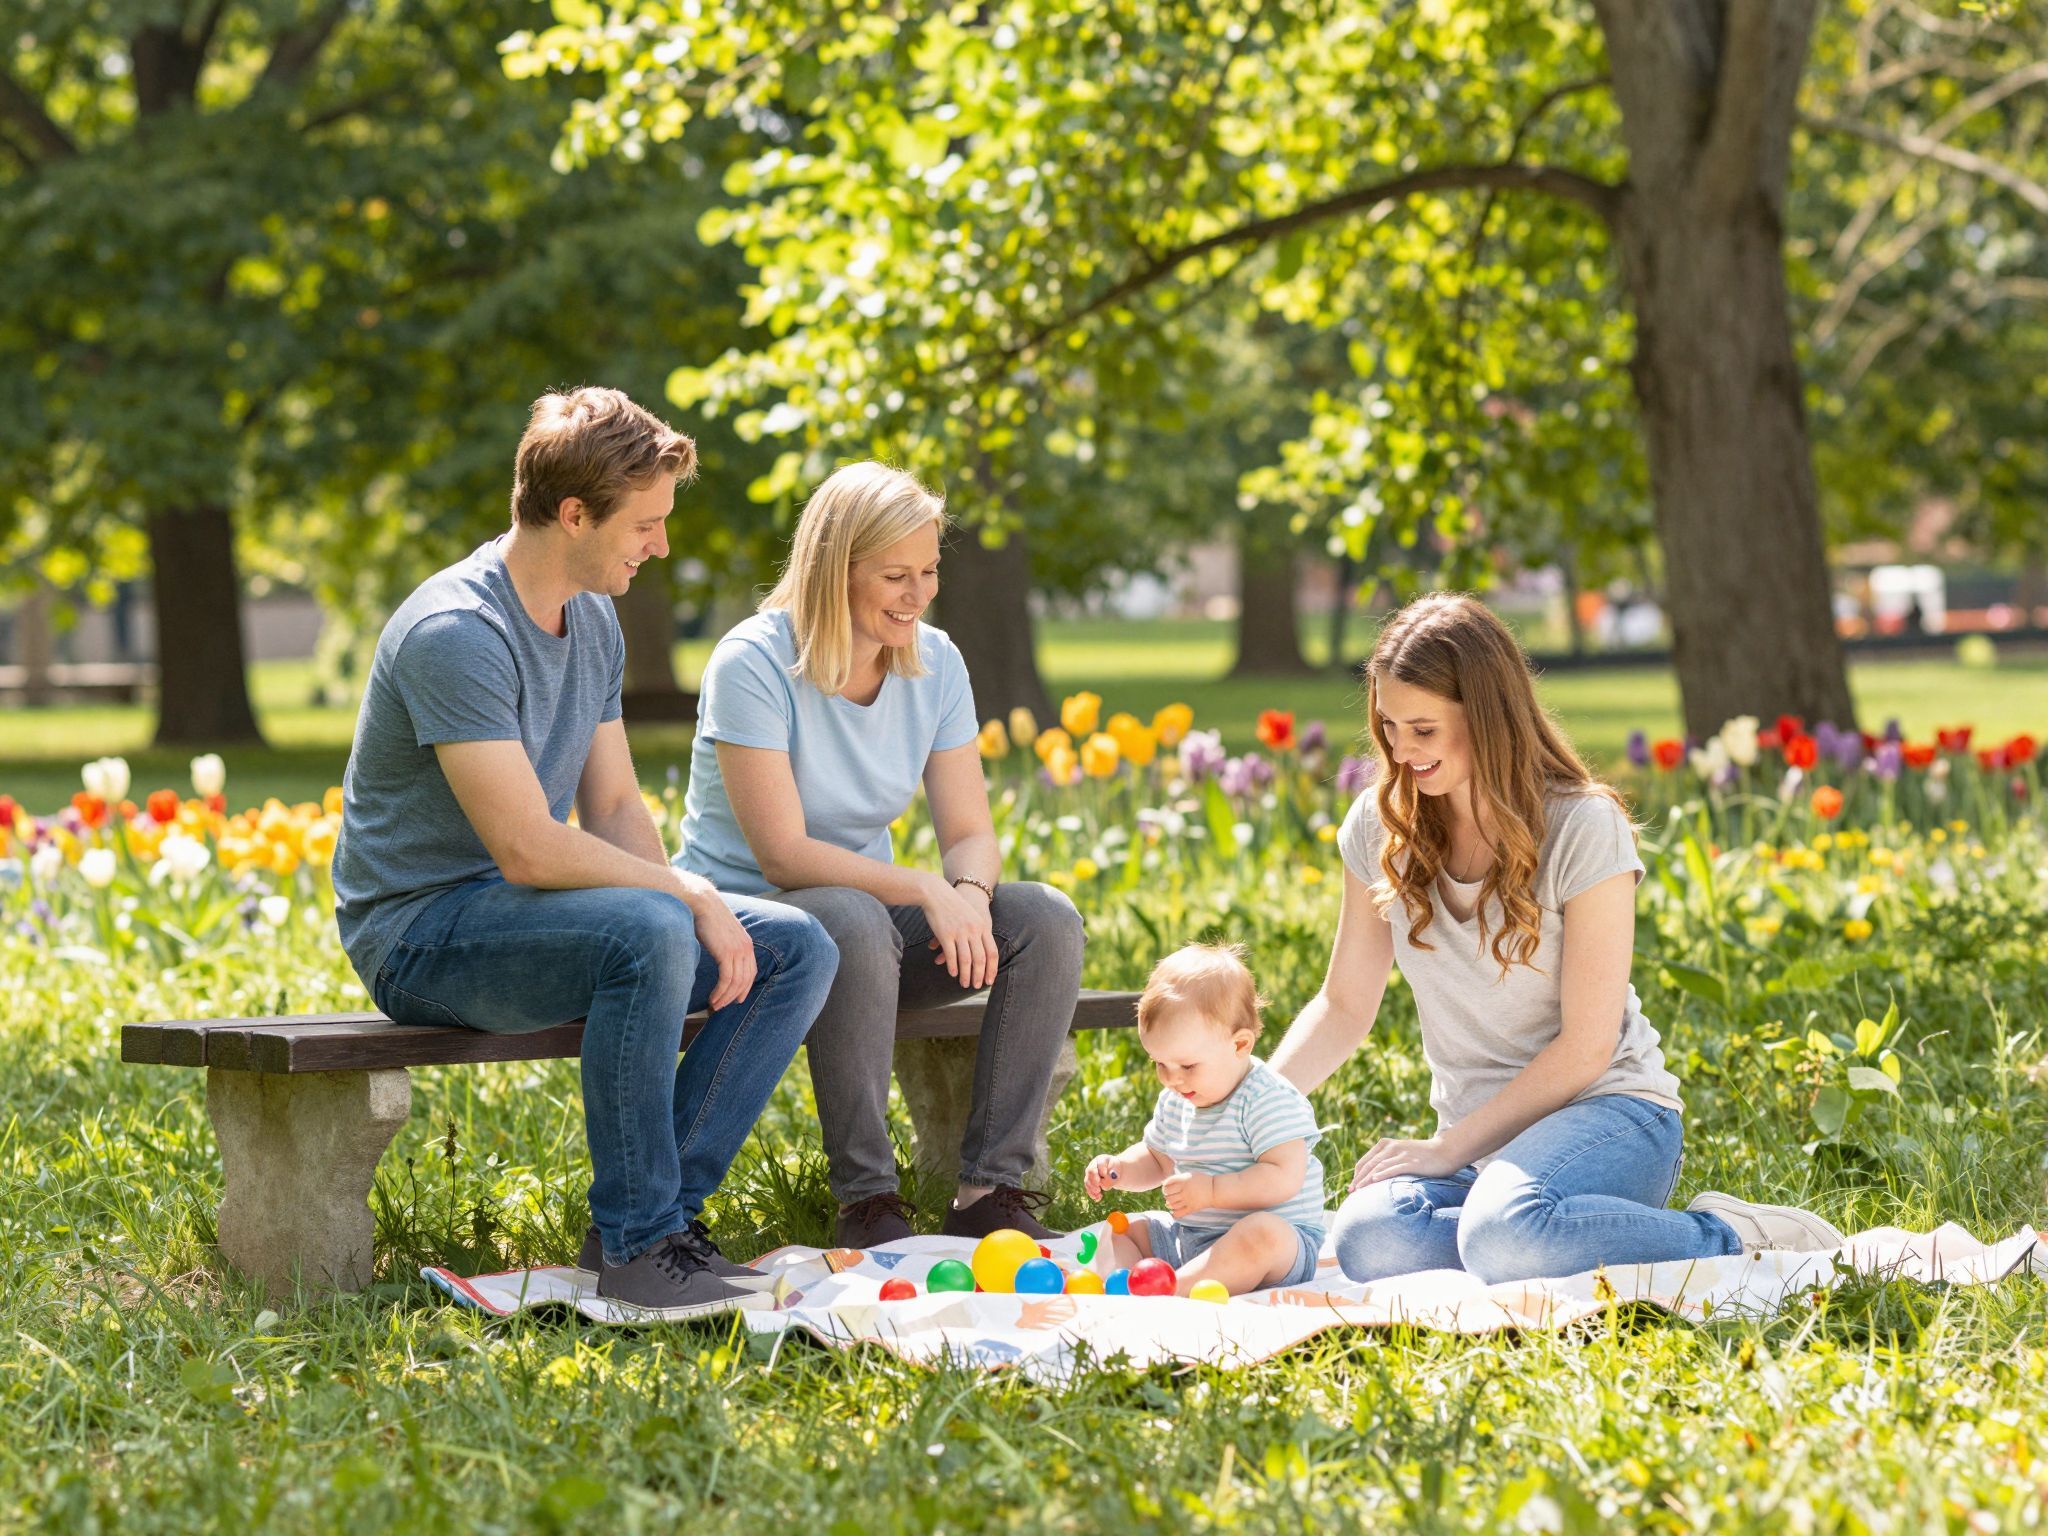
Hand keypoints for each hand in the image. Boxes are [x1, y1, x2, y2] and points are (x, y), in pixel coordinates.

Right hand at [675, 876, 756, 1010]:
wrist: (701, 902)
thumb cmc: (705, 916)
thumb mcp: (720, 933)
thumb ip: (723, 946)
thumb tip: (718, 957)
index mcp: (746, 943)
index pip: (750, 971)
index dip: (744, 988)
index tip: (736, 999)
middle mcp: (746, 948)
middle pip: (745, 980)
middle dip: (734, 996)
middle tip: (722, 1007)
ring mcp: (738, 951)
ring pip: (736, 982)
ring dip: (725, 997)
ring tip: (714, 1006)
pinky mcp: (727, 953)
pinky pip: (727, 980)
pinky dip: (721, 992)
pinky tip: (713, 999)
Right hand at [920, 874, 998, 989]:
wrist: (938, 893)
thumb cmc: (955, 907)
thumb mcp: (972, 918)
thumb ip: (978, 933)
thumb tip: (982, 952)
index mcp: (982, 927)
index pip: (992, 952)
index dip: (992, 968)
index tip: (990, 981)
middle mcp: (973, 931)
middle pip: (980, 959)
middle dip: (979, 975)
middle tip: (976, 986)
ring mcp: (959, 932)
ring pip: (966, 959)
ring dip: (966, 974)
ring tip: (965, 984)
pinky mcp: (945, 934)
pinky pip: (951, 954)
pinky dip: (953, 966)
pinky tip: (952, 973)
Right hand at [1083, 1154, 1121, 1200]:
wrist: (1113, 1171)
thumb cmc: (1115, 1169)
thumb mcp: (1116, 1170)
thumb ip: (1112, 1176)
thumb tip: (1103, 1185)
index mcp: (1101, 1159)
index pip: (1100, 1163)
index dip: (1102, 1169)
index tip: (1105, 1175)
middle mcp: (1093, 1166)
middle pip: (1090, 1171)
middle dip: (1094, 1180)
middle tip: (1098, 1188)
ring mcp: (1089, 1174)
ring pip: (1088, 1181)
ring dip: (1092, 1188)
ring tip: (1099, 1194)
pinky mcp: (1089, 1182)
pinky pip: (1088, 1188)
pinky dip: (1092, 1194)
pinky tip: (1097, 1198)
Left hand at [1161, 1171, 1214, 1217]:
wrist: (1215, 1190)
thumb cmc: (1202, 1180)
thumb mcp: (1190, 1174)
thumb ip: (1178, 1178)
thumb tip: (1164, 1183)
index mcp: (1184, 1180)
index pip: (1167, 1183)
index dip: (1164, 1185)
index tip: (1166, 1186)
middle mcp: (1184, 1190)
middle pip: (1167, 1194)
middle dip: (1166, 1194)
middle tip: (1169, 1194)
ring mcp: (1188, 1200)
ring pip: (1171, 1204)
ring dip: (1169, 1203)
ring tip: (1171, 1202)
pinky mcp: (1191, 1208)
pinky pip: (1178, 1213)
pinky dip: (1174, 1213)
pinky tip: (1174, 1210)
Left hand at [1349, 1135, 1460, 1190]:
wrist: (1445, 1151)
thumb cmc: (1424, 1156)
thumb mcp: (1402, 1154)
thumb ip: (1389, 1161)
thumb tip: (1375, 1177)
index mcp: (1386, 1144)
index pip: (1365, 1161)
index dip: (1356, 1174)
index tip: (1352, 1187)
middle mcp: (1391, 1147)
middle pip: (1369, 1164)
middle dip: (1358, 1179)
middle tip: (1351, 1192)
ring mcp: (1401, 1154)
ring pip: (1378, 1167)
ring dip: (1366, 1179)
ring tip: (1358, 1190)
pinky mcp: (1411, 1162)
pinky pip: (1393, 1168)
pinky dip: (1382, 1174)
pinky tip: (1375, 1181)